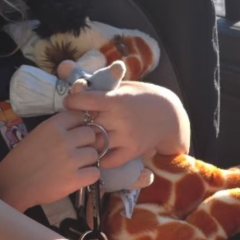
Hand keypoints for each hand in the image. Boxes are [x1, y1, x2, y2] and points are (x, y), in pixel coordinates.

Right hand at [0, 111, 99, 211]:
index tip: (76, 134)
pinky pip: (95, 173)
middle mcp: (64, 140)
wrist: (12, 184)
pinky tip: (78, 177)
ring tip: (75, 166)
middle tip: (76, 152)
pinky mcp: (75, 179)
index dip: (81, 125)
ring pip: (94, 154)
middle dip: (86, 143)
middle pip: (91, 134)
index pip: (80, 116)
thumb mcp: (37, 134)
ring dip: (87, 160)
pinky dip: (88, 175)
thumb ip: (58, 129)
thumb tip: (80, 127)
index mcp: (53, 126)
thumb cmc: (22, 159)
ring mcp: (71, 160)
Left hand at [64, 81, 189, 167]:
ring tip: (84, 138)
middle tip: (74, 122)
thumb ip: (102, 85)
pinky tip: (99, 151)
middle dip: (78, 123)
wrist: (170, 115)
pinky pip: (108, 161)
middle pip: (87, 123)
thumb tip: (75, 78)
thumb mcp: (124, 86)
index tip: (70, 103)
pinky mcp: (132, 151)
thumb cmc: (142, 97)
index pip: (85, 100)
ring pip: (95, 143)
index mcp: (116, 99)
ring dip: (88, 141)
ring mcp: (126, 137)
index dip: (73, 101)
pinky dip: (100, 158)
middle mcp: (120, 118)